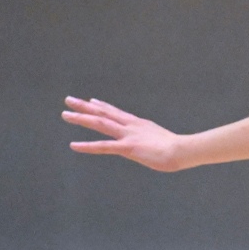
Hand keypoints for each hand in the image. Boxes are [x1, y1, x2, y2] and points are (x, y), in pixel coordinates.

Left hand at [63, 96, 184, 170]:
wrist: (183, 149)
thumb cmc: (178, 148)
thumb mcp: (162, 141)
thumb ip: (153, 140)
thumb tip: (156, 145)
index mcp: (139, 124)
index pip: (116, 112)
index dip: (102, 105)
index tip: (91, 100)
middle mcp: (130, 126)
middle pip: (104, 112)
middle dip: (85, 106)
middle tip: (69, 100)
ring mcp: (128, 135)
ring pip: (100, 123)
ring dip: (81, 118)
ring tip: (65, 114)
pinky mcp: (127, 148)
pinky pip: (103, 146)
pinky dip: (87, 146)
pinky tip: (74, 145)